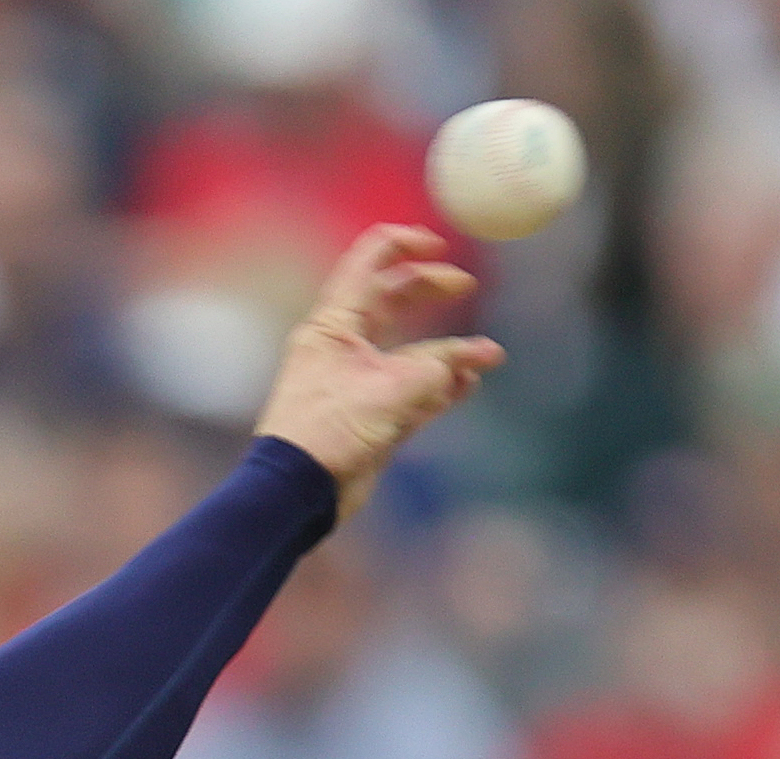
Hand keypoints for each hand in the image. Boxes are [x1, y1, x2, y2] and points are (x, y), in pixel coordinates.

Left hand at [253, 225, 504, 520]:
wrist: (297, 492)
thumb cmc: (329, 432)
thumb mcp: (390, 390)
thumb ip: (439, 367)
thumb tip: (482, 355)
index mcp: (333, 324)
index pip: (368, 264)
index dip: (404, 244)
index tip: (439, 245)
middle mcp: (343, 346)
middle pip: (391, 299)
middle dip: (429, 288)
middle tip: (466, 286)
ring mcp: (357, 380)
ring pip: (407, 348)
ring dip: (445, 348)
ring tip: (483, 353)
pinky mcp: (370, 416)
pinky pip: (412, 391)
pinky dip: (440, 386)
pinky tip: (469, 383)